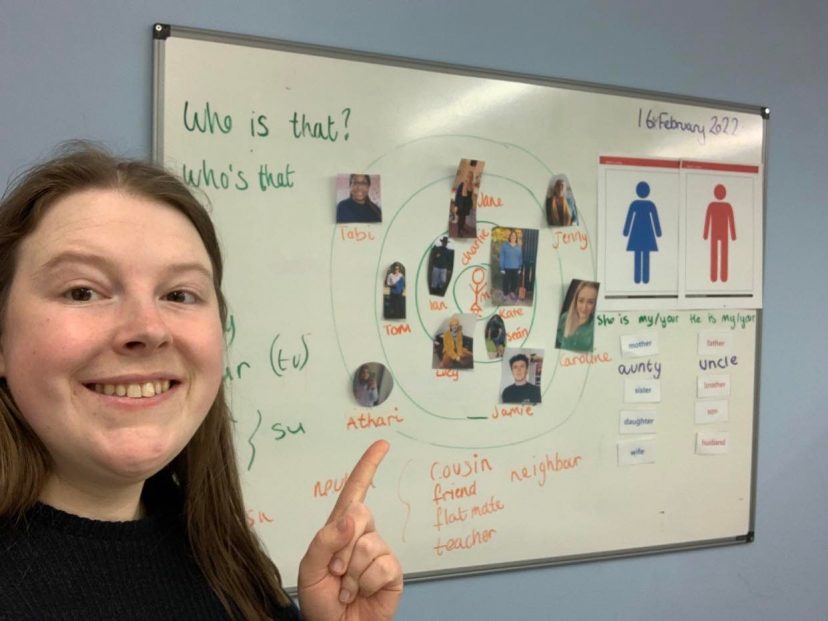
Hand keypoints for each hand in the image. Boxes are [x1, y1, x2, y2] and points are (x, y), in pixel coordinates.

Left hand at [298, 440, 402, 619]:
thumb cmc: (319, 601)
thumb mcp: (308, 570)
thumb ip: (324, 541)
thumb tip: (350, 518)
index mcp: (340, 529)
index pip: (355, 491)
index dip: (368, 466)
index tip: (383, 444)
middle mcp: (363, 535)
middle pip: (361, 515)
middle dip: (343, 546)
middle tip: (335, 572)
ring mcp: (379, 552)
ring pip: (370, 545)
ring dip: (353, 573)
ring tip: (347, 588)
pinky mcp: (392, 571)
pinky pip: (383, 566)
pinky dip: (366, 583)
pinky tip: (362, 593)